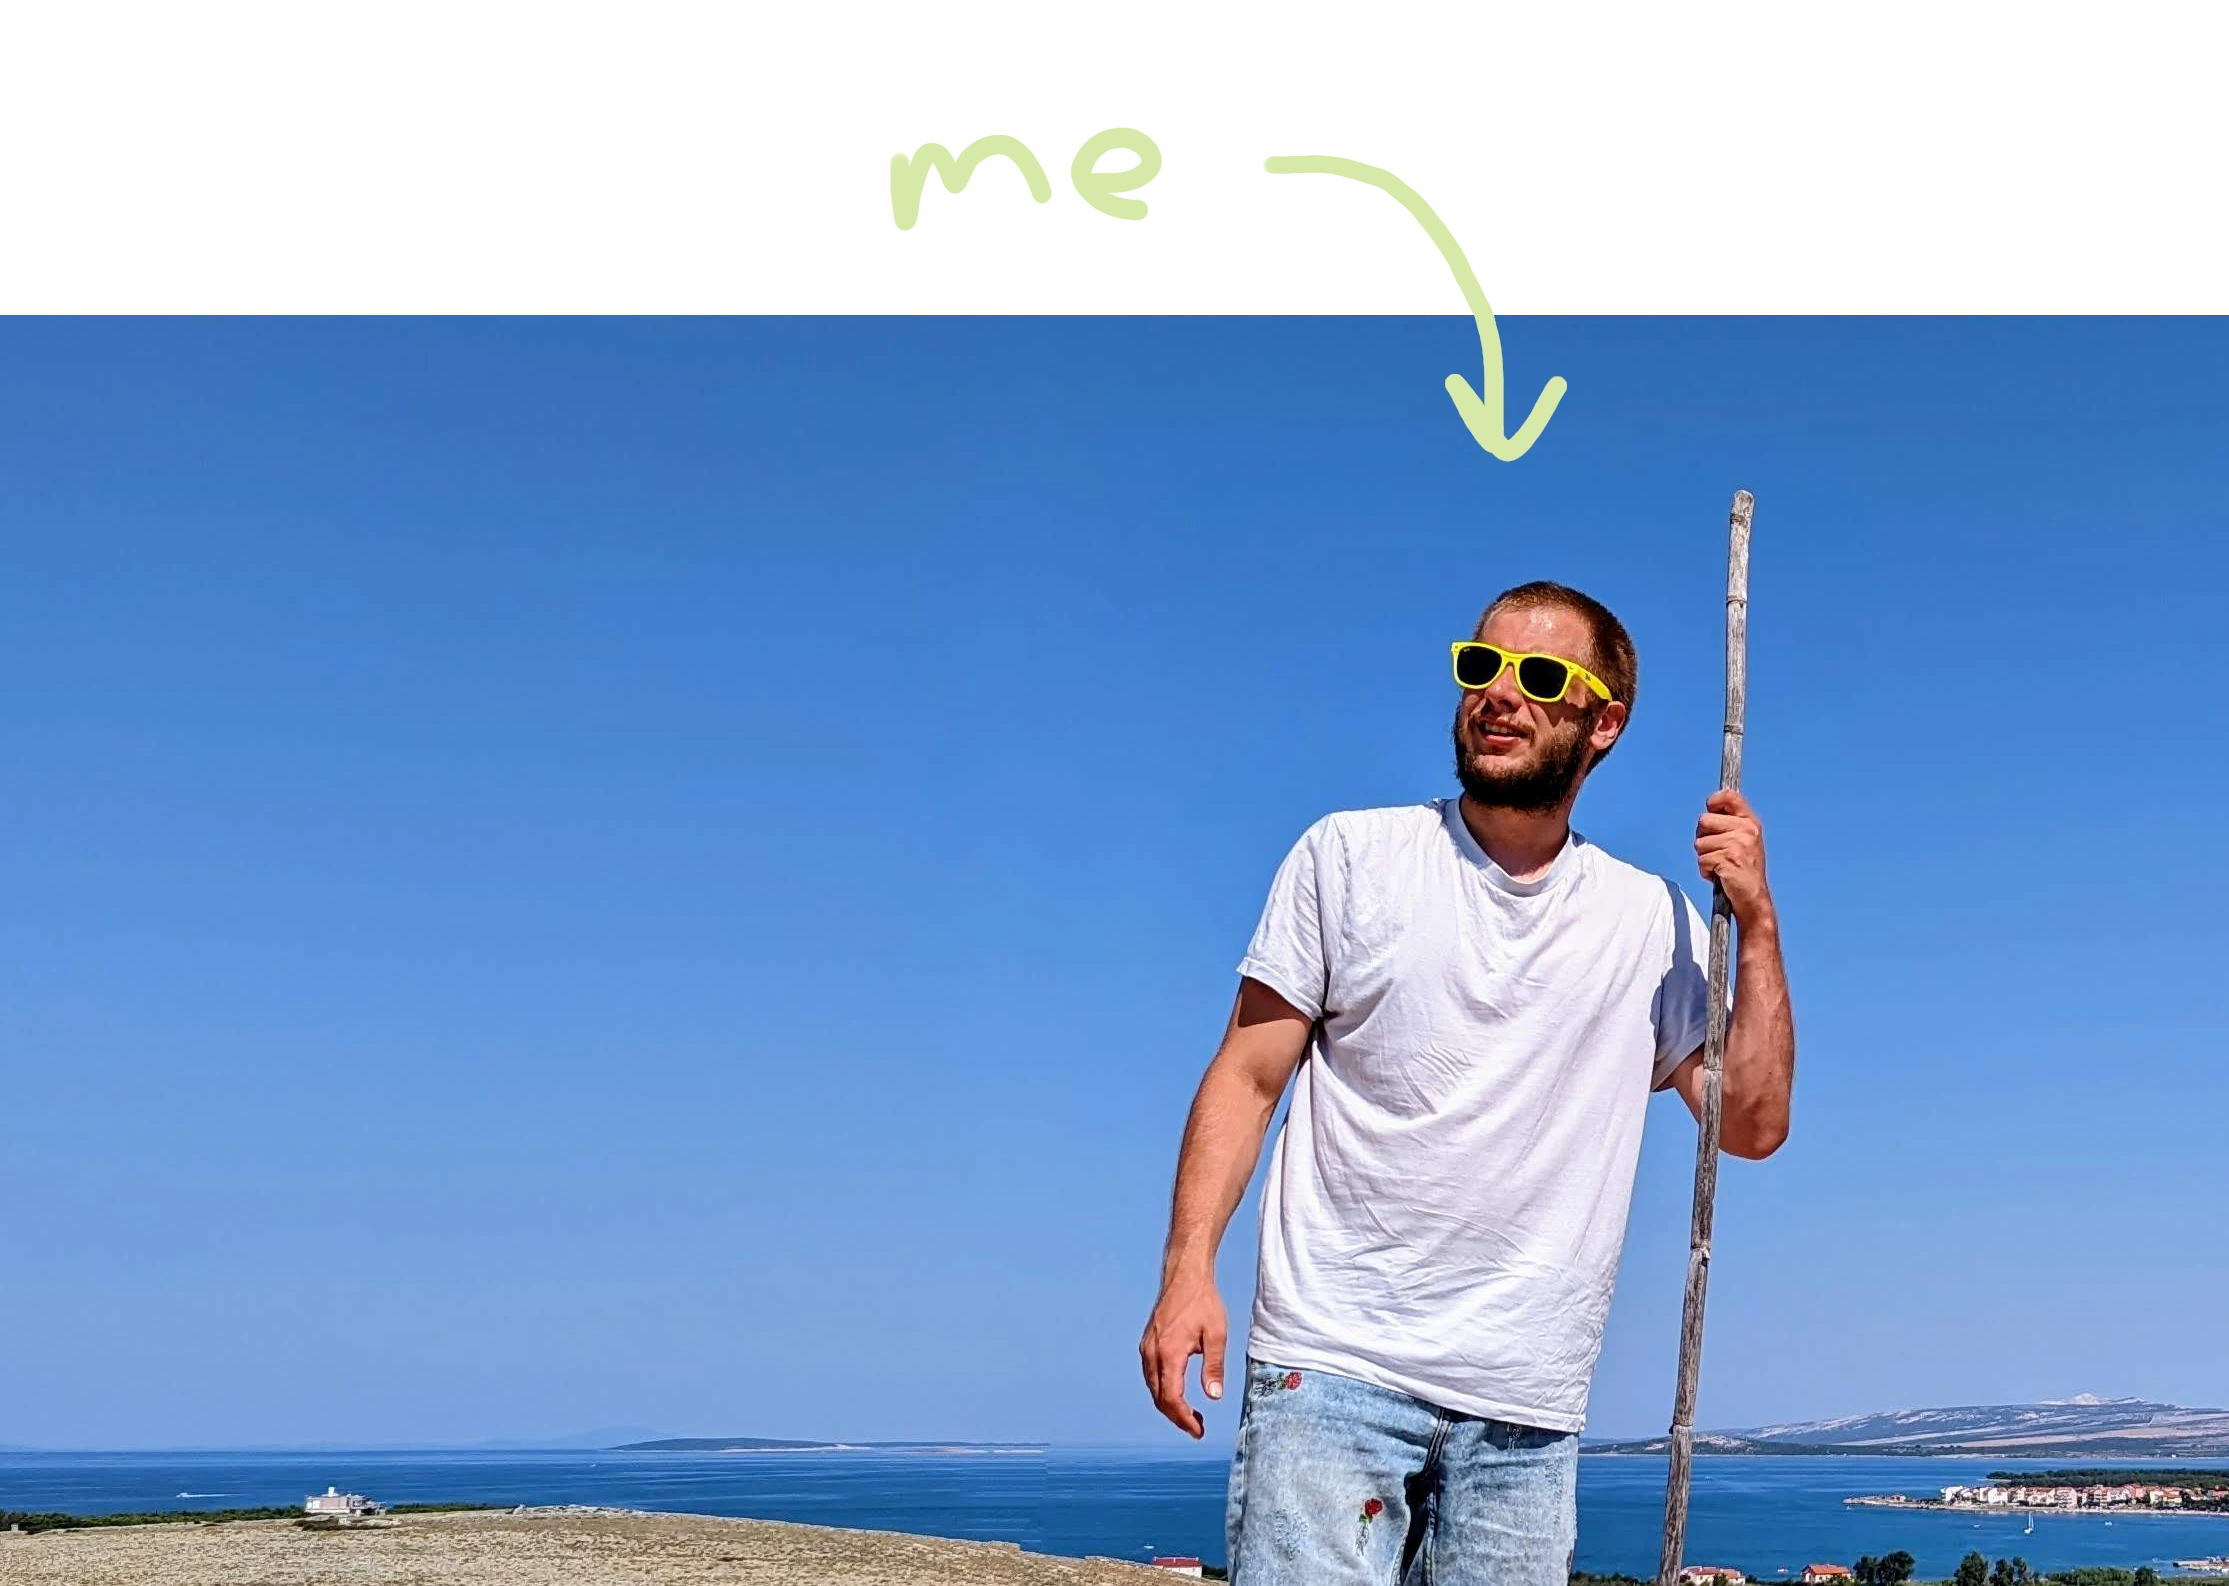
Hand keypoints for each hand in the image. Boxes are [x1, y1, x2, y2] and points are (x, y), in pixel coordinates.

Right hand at [1139, 1270, 1226, 1438]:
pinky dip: (1163, 1390)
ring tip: (1191, 1414)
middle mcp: (1152, 1353)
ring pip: (1153, 1388)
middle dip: (1177, 1417)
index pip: (1172, 1398)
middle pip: (1159, 1398)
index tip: (1198, 1431)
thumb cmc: (1203, 1302)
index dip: (1184, 1419)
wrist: (1184, 1276)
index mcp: (1169, 1353)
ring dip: (1169, 1405)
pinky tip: (1178, 1392)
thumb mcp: (1216, 1334)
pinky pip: (1151, 1376)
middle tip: (1197, 1428)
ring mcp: (1147, 1348)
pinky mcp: (1147, 1344)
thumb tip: (1214, 1396)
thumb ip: (1214, 1367)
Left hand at [1695, 789, 1773, 928]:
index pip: (1729, 796)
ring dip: (1704, 857)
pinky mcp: (1729, 859)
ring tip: (1721, 866)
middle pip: (1704, 820)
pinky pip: (1702, 860)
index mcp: (1750, 822)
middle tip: (1717, 852)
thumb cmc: (1743, 869)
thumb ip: (1728, 824)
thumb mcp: (1743, 841)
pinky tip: (1720, 875)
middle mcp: (1746, 830)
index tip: (1711, 810)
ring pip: (1699, 843)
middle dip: (1703, 838)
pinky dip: (1705, 871)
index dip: (1714, 802)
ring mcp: (1738, 844)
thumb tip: (1707, 811)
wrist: (1753, 898)